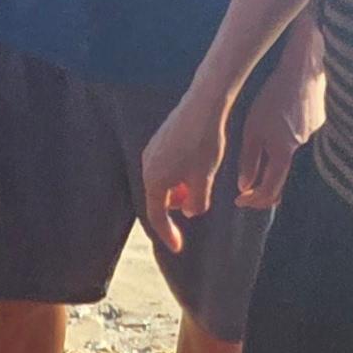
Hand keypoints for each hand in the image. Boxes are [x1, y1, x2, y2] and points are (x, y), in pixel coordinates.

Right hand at [140, 86, 234, 257]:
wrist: (204, 104)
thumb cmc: (204, 143)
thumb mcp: (205, 179)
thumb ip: (197, 203)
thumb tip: (190, 211)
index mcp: (154, 180)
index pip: (158, 216)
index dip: (168, 234)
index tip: (178, 247)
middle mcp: (147, 166)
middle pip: (158, 198)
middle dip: (176, 207)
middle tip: (197, 203)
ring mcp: (151, 151)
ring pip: (163, 182)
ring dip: (179, 191)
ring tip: (200, 184)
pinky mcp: (159, 140)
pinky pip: (165, 167)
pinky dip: (178, 176)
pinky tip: (196, 167)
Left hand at [234, 35, 324, 206]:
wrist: (302, 70)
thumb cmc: (272, 97)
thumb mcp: (252, 129)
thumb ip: (249, 160)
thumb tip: (244, 186)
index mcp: (283, 154)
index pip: (269, 191)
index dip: (254, 200)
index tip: (240, 201)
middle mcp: (300, 150)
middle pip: (281, 178)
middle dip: (263, 187)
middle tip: (247, 188)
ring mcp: (312, 136)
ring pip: (289, 153)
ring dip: (275, 153)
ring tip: (265, 132)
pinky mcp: (318, 123)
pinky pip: (298, 135)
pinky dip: (287, 132)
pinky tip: (282, 114)